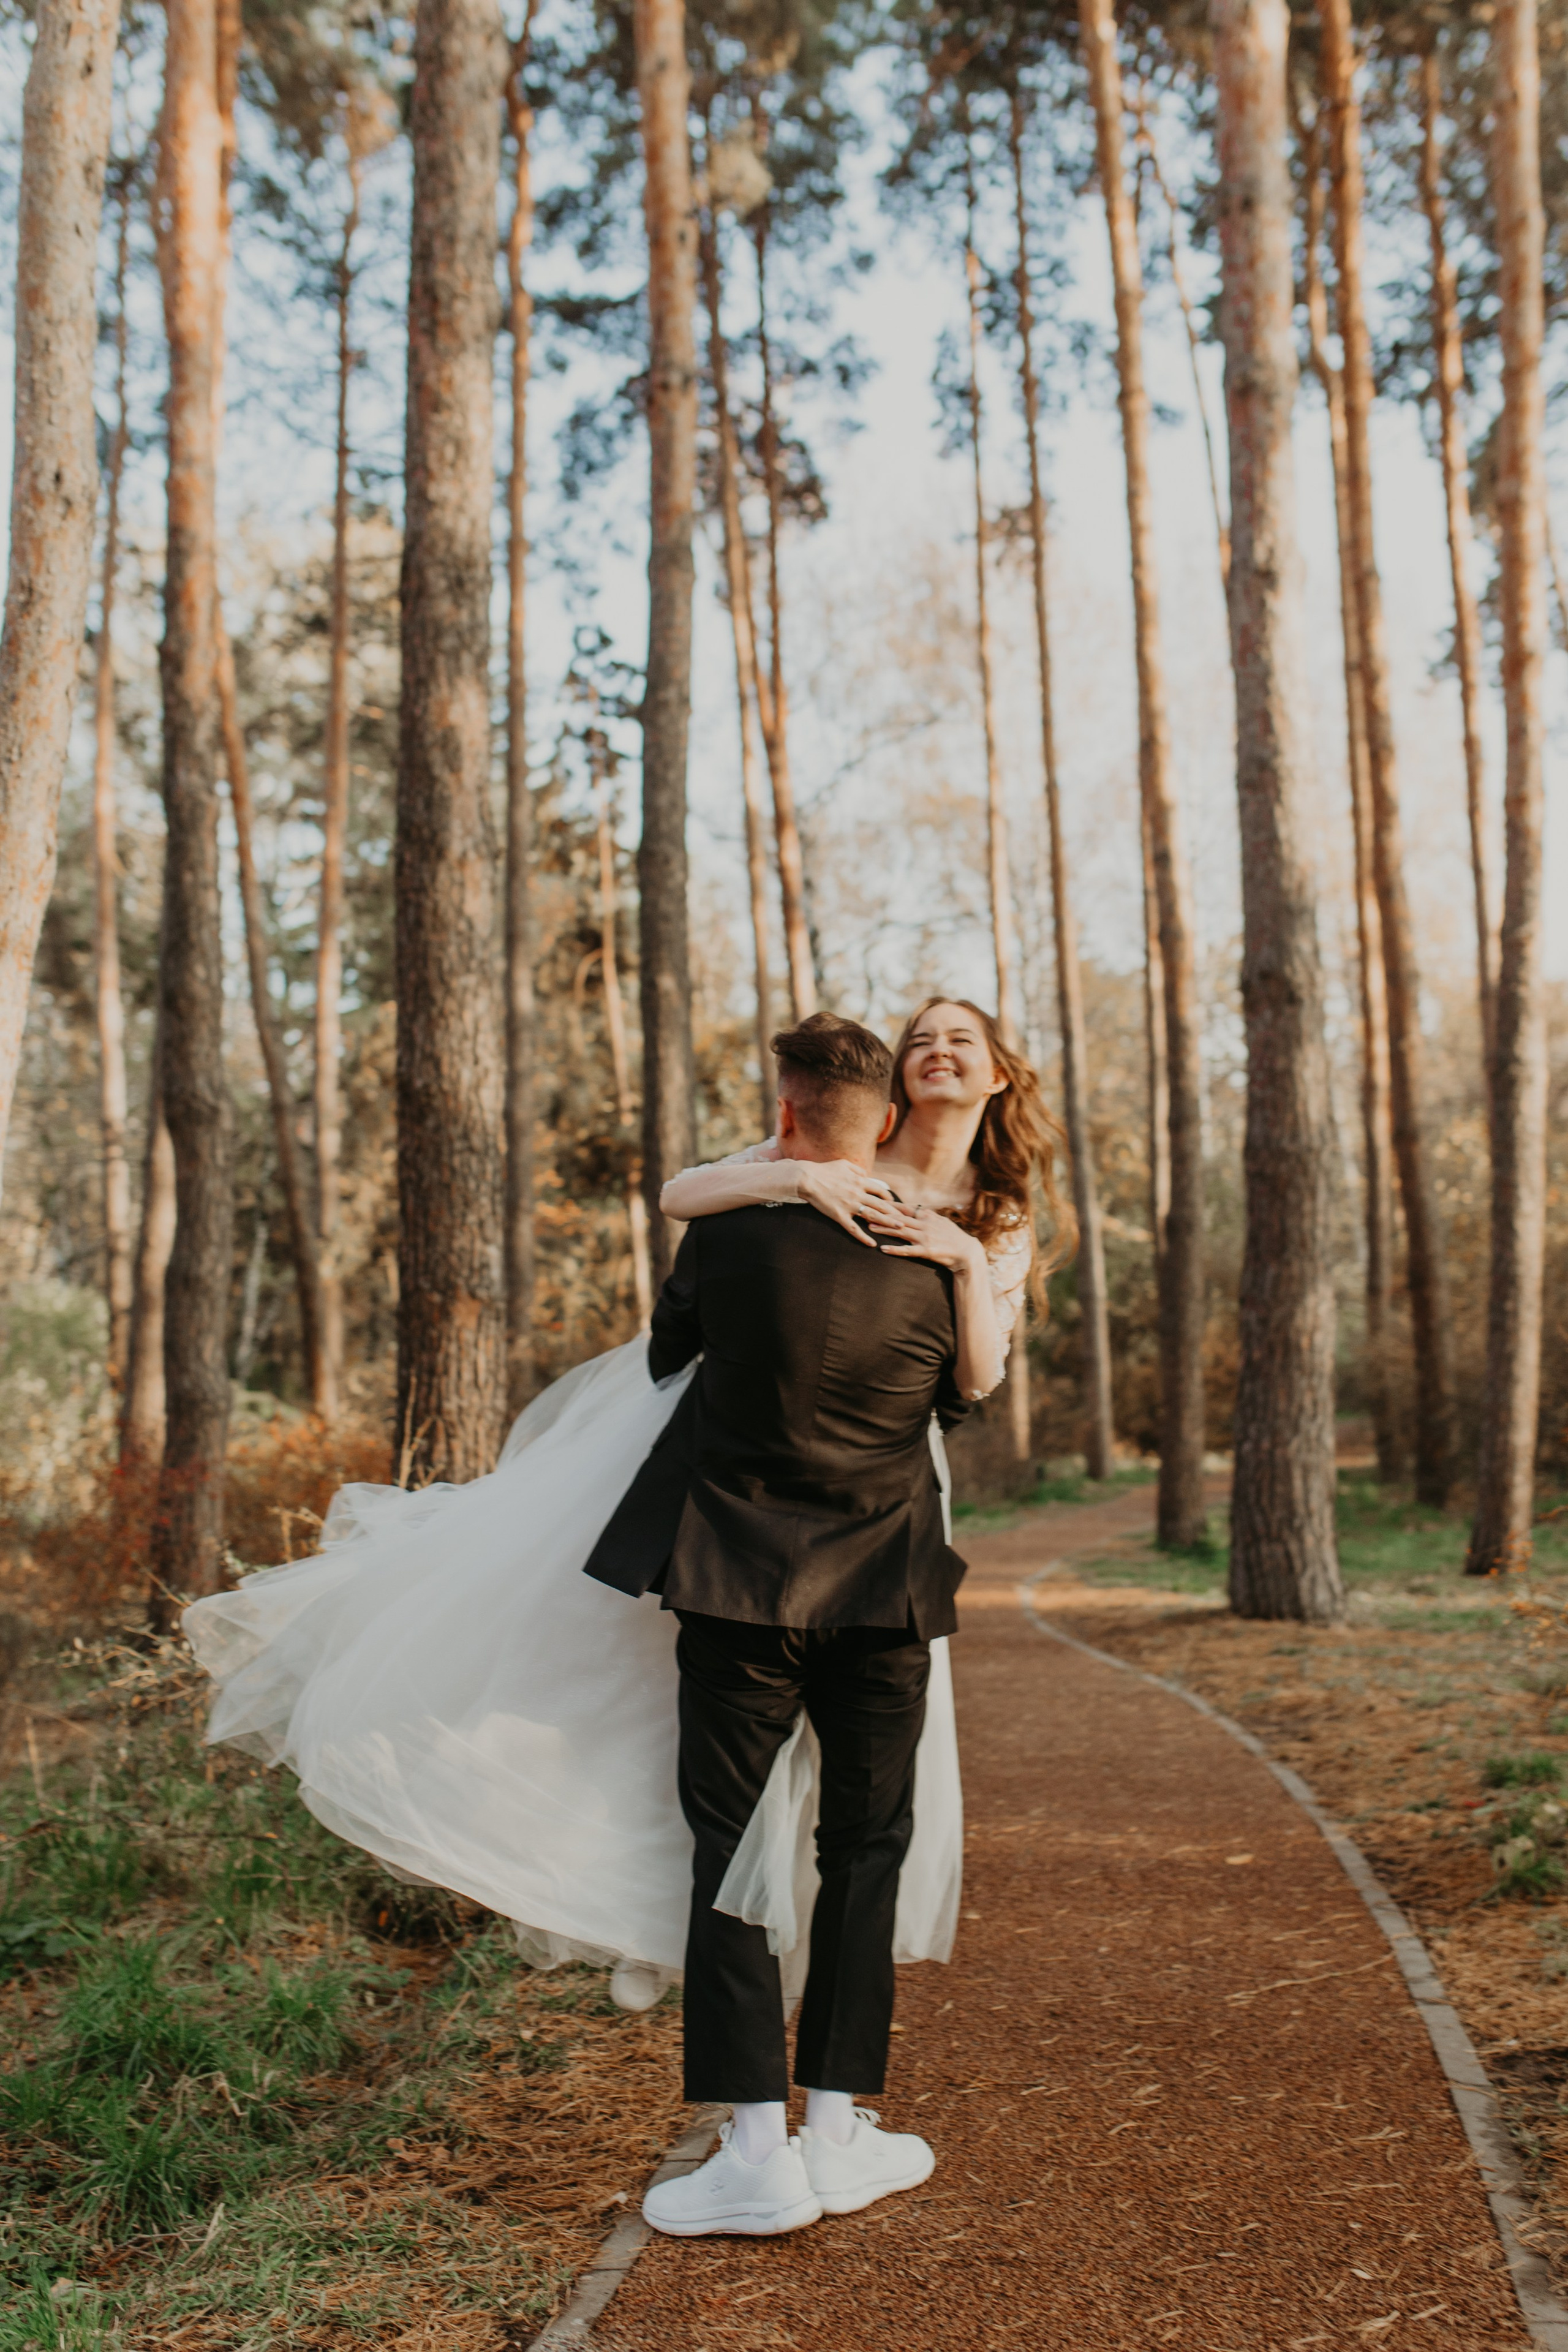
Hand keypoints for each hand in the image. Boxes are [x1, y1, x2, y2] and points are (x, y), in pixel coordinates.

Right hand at [796, 1159, 897, 1244]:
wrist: (807, 1178)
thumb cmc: (824, 1170)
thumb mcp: (844, 1164)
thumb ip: (857, 1170)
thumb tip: (867, 1175)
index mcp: (859, 1181)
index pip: (880, 1190)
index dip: (889, 1198)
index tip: (894, 1204)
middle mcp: (858, 1193)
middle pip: (881, 1204)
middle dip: (895, 1212)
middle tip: (906, 1219)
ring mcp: (849, 1205)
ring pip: (873, 1216)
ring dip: (887, 1223)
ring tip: (899, 1228)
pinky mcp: (839, 1215)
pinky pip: (853, 1229)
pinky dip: (863, 1237)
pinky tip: (872, 1244)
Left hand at [866, 1198, 985, 1275]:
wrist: (967, 1252)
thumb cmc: (953, 1237)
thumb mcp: (941, 1221)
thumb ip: (927, 1216)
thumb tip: (917, 1209)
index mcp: (927, 1216)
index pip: (905, 1208)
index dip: (889, 1205)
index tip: (875, 1201)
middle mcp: (925, 1225)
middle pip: (898, 1218)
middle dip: (881, 1215)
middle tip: (865, 1212)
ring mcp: (925, 1238)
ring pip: (900, 1231)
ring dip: (884, 1229)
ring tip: (869, 1228)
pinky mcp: (926, 1251)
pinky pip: (907, 1250)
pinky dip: (895, 1250)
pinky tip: (883, 1249)